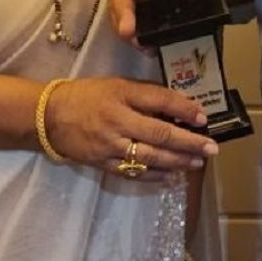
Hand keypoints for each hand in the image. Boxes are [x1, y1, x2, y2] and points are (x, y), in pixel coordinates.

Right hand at [45, 76, 217, 179]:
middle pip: (160, 133)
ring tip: (197, 162)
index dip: (184, 109)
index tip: (203, 117)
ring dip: (178, 162)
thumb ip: (143, 94)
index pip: (160, 100)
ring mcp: (111, 145)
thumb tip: (175, 106)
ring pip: (150, 157)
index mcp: (122, 94)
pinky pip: (134, 172)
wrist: (50, 116)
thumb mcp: (116, 84)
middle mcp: (118, 120)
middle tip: (211, 147)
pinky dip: (155, 176)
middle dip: (189, 142)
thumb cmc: (88, 95)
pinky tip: (172, 176)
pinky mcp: (103, 164)